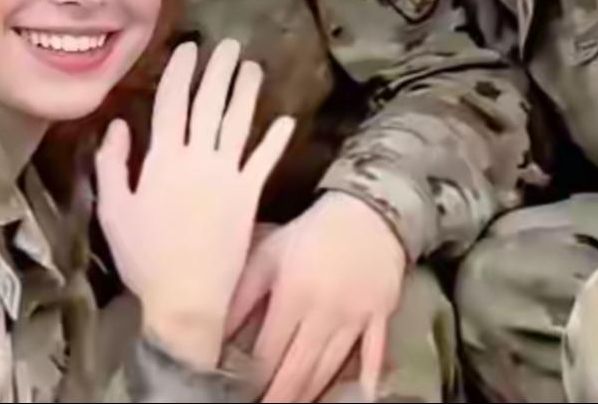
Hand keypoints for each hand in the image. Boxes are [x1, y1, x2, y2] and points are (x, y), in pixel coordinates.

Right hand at [96, 40, 293, 371]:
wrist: (185, 299)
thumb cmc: (144, 256)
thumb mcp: (114, 209)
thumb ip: (112, 164)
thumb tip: (116, 124)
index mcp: (163, 158)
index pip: (172, 102)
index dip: (180, 71)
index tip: (188, 47)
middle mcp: (198, 158)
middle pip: (210, 103)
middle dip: (219, 70)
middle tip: (229, 44)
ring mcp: (227, 176)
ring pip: (239, 123)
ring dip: (247, 92)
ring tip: (254, 67)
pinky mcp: (249, 196)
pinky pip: (264, 161)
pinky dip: (276, 140)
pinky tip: (286, 119)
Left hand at [227, 191, 405, 402]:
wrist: (366, 211)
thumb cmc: (310, 234)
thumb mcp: (269, 254)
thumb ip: (243, 294)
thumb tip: (217, 331)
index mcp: (292, 294)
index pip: (269, 351)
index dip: (254, 379)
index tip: (241, 395)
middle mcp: (323, 312)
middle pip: (299, 370)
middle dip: (280, 398)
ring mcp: (355, 318)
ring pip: (330, 370)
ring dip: (310, 396)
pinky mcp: (380, 319)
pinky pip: (373, 356)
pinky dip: (366, 381)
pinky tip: (358, 399)